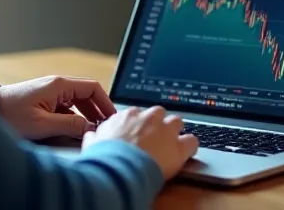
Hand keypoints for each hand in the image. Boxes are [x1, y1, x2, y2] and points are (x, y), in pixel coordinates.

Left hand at [0, 76, 116, 139]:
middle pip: (87, 95)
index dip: (106, 103)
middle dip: (98, 112)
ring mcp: (50, 93)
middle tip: (105, 128)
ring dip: (86, 116)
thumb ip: (70, 126)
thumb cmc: (10, 115)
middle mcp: (57, 85)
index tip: (112, 118)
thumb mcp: (43, 124)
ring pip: (77, 103)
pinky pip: (66, 108)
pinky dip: (74, 119)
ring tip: (92, 132)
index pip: (93, 88)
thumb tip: (90, 129)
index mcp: (59, 85)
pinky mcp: (44, 101)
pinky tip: (75, 132)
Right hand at [82, 106, 198, 179]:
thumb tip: (91, 136)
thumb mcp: (92, 144)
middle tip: (153, 139)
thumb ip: (95, 136)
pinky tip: (185, 154)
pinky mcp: (178, 146)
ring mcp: (165, 130)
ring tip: (170, 146)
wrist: (119, 169)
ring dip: (174, 132)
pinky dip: (189, 147)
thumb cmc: (104, 158)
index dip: (138, 125)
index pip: (137, 114)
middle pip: (158, 114)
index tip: (136, 135)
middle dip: (157, 124)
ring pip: (177, 122)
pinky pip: (192, 141)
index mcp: (127, 116)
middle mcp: (148, 118)